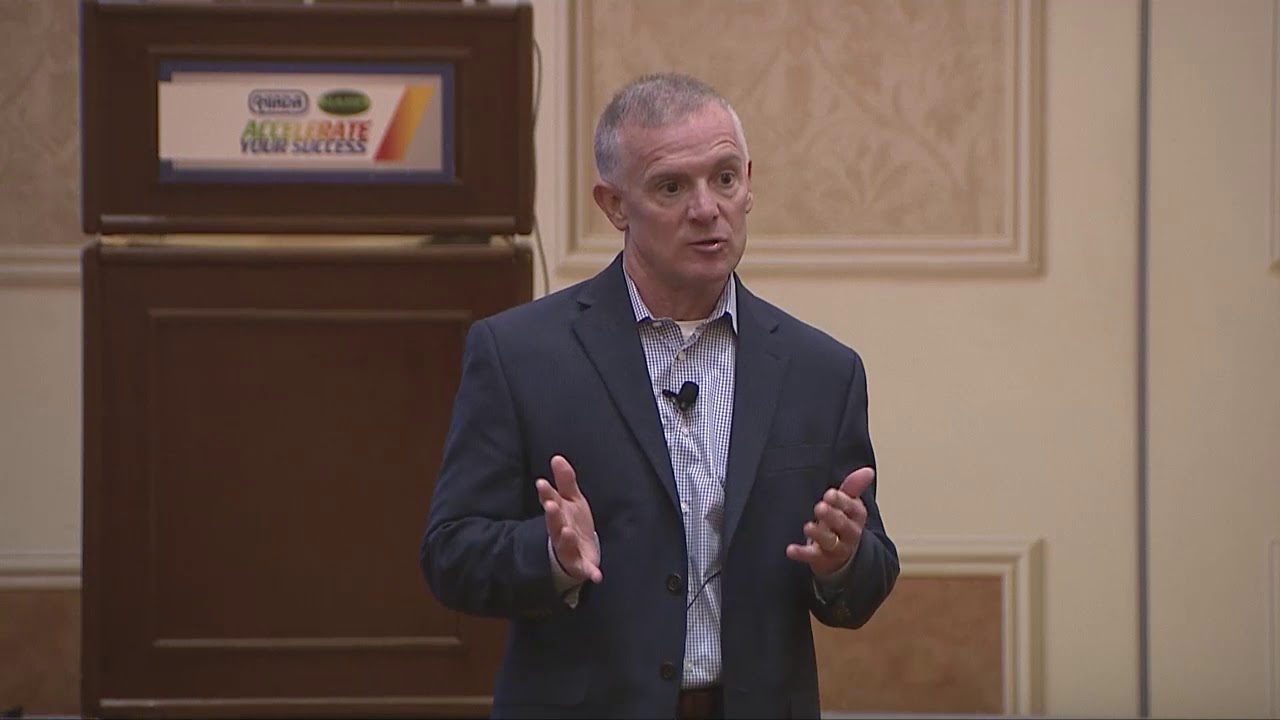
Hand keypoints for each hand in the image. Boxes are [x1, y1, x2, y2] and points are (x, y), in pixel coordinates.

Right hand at [535, 455, 601, 583]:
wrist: (580, 551)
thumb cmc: (573, 522)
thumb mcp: (572, 499)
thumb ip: (565, 480)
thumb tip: (557, 457)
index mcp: (559, 514)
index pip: (550, 501)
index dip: (546, 493)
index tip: (542, 483)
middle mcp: (560, 531)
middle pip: (554, 523)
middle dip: (553, 515)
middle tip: (551, 504)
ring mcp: (569, 549)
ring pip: (564, 545)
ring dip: (564, 539)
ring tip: (566, 531)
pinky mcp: (581, 565)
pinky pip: (584, 569)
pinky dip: (589, 572)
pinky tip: (596, 575)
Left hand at [785, 467, 873, 576]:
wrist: (844, 557)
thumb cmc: (842, 523)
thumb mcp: (849, 505)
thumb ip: (854, 486)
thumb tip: (868, 471)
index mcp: (856, 516)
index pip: (852, 508)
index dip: (841, 501)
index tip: (830, 494)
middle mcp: (849, 533)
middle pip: (842, 524)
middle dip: (832, 516)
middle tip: (820, 507)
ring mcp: (836, 547)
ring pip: (829, 541)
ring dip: (819, 534)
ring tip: (808, 527)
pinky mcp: (821, 559)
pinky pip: (812, 556)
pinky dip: (801, 553)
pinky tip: (791, 550)